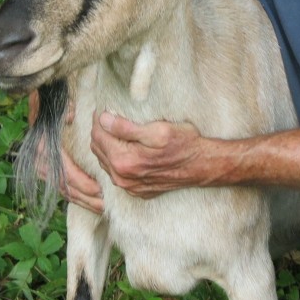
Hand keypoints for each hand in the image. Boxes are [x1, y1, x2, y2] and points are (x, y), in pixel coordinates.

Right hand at [28, 89, 104, 214]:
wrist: (42, 100)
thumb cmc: (55, 101)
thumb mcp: (60, 101)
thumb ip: (65, 108)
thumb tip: (70, 116)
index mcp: (43, 144)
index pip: (62, 170)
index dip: (80, 181)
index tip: (98, 187)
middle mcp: (40, 158)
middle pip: (63, 185)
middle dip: (85, 196)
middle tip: (105, 203)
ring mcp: (41, 165)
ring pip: (62, 190)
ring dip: (82, 200)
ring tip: (102, 207)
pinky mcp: (46, 169)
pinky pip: (61, 188)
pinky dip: (76, 197)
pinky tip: (92, 202)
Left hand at [90, 111, 205, 198]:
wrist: (202, 166)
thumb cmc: (184, 144)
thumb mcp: (158, 130)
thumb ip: (126, 127)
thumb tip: (103, 120)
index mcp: (124, 161)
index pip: (98, 136)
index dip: (98, 119)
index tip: (104, 108)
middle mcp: (122, 178)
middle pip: (97, 149)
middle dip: (101, 132)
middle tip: (109, 117)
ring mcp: (128, 186)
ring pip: (105, 162)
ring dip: (107, 146)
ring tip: (117, 131)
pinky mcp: (136, 190)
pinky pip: (116, 173)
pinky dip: (116, 159)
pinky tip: (127, 148)